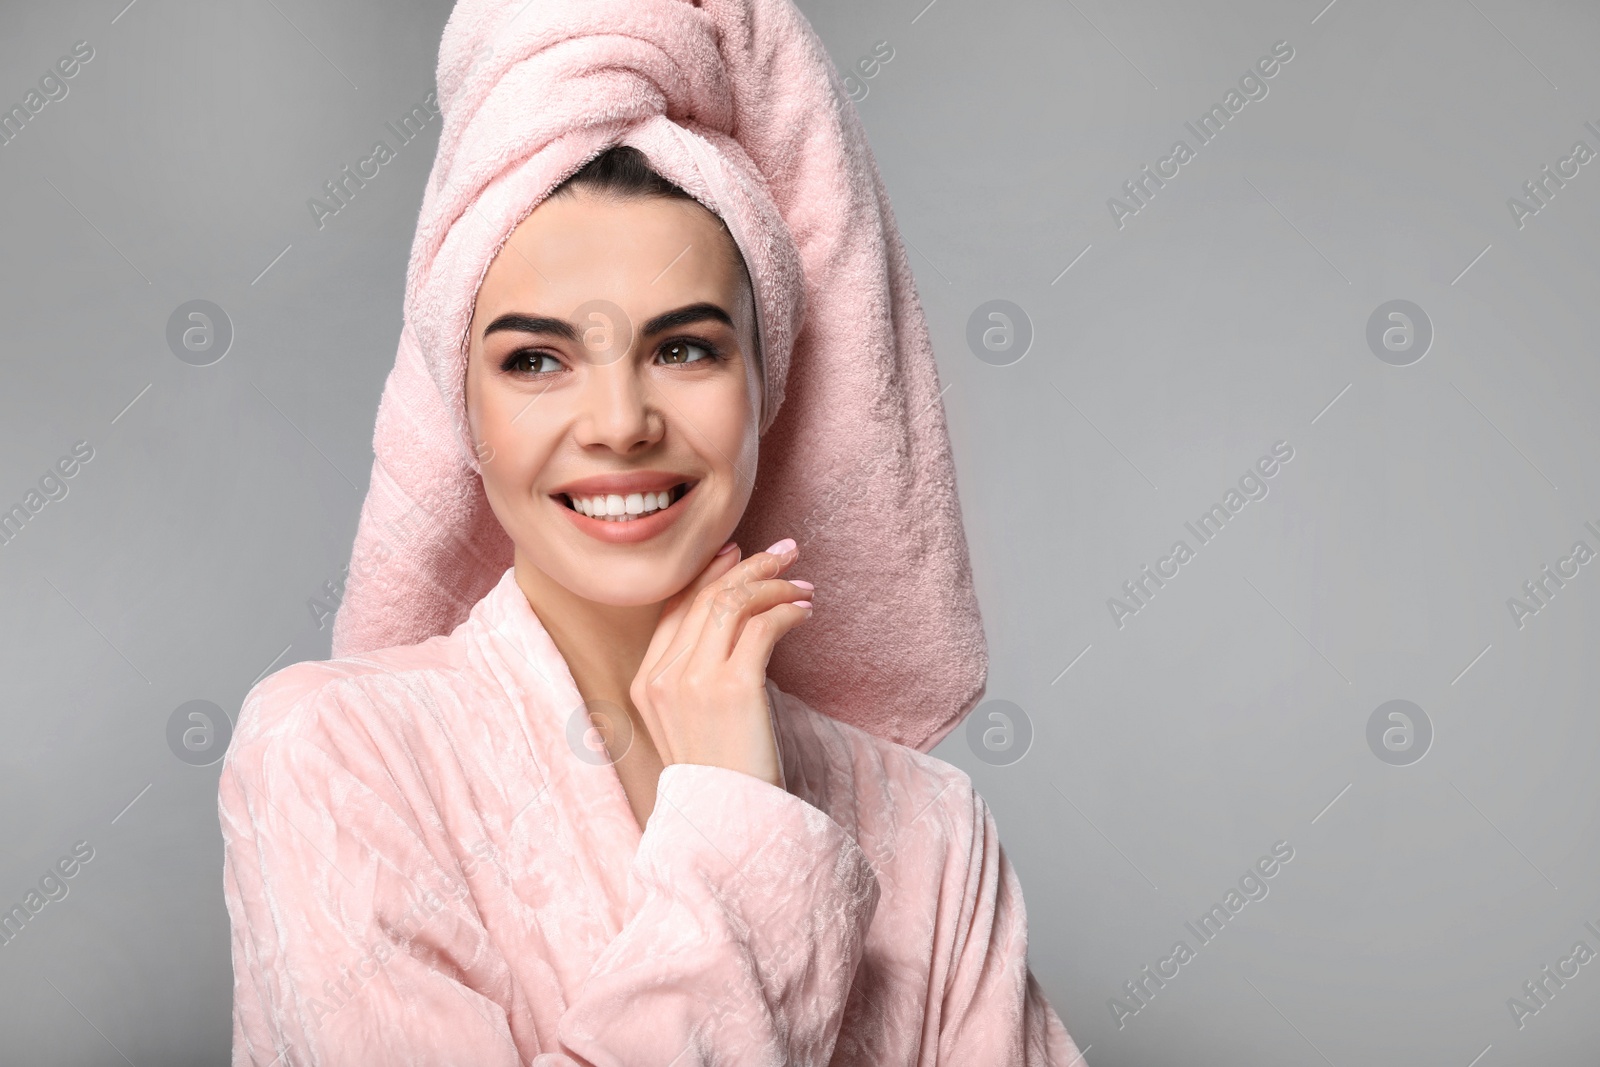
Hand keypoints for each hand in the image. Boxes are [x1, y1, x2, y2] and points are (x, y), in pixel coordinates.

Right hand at [629, 538, 813, 788]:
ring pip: (732, 603)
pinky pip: (763, 626)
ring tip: (804, 585)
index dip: (709, 573)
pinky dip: (788, 611)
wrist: (730, 825)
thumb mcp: (693, 723)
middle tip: (786, 552)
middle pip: (705, 597)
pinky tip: (805, 613)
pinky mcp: (733, 688)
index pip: (675, 607)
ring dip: (773, 584)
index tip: (741, 553)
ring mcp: (694, 682)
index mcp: (647, 683)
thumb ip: (697, 678)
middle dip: (750, 566)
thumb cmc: (725, 777)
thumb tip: (738, 623)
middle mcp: (663, 677)